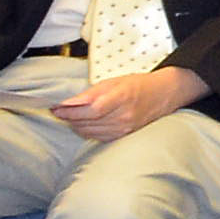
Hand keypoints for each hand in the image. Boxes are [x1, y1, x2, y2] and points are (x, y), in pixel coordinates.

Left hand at [49, 66, 196, 140]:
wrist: (162, 96)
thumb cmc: (139, 85)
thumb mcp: (114, 81)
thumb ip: (91, 93)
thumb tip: (68, 103)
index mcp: (123, 97)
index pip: (91, 109)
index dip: (71, 111)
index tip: (57, 107)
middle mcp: (124, 116)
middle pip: (88, 122)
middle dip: (69, 117)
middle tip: (59, 110)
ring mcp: (124, 128)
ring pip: (90, 132)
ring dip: (76, 124)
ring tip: (70, 116)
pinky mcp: (122, 136)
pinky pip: (97, 137)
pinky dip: (86, 131)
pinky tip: (84, 123)